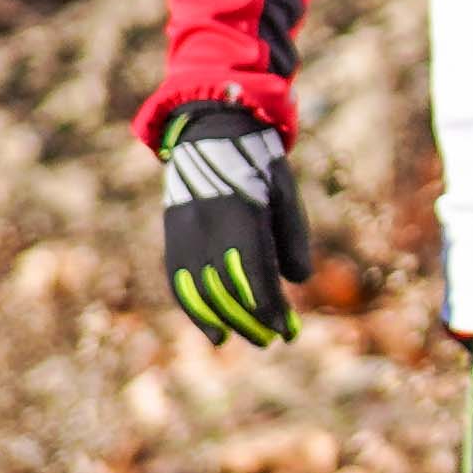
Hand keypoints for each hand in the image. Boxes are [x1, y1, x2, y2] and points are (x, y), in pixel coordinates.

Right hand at [159, 108, 312, 348]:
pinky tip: (212, 328)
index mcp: (242, 215)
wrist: (210, 132)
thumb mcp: (284, 192)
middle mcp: (210, 227)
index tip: (287, 332)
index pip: (256, 275)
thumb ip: (291, 236)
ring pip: (203, 291)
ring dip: (224, 320)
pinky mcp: (173, 236)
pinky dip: (194, 308)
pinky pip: (180, 281)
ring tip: (243, 339)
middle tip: (272, 339)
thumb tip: (299, 281)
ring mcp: (186, 232)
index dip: (270, 308)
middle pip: (230, 289)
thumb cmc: (258, 164)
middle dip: (252, 319)